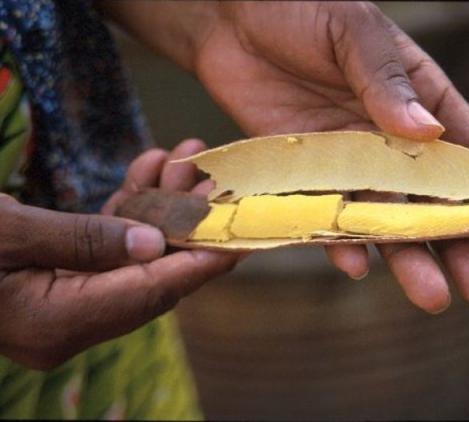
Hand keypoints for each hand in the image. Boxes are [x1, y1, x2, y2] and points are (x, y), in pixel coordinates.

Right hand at [0, 139, 237, 369]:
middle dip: (184, 219)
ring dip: (159, 203)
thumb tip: (155, 244)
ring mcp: (67, 303)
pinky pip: (111, 247)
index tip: (242, 238)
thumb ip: (84, 241)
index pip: (151, 293)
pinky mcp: (62, 281)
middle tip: (207, 173)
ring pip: (137, 255)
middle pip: (152, 273)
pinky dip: (129, 209)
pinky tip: (146, 170)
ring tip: (180, 156)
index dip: (201, 262)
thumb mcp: (6, 232)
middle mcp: (70, 323)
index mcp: (57, 322)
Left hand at [101, 1, 468, 312]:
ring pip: (384, 219)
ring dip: (407, 258)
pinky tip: (357, 266)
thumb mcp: (353, 34)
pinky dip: (339, 242)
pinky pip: (326, 217)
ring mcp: (346, 162)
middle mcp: (387, 140)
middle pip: (432, 201)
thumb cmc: (302, 9)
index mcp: (417, 100)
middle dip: (459, 245)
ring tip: (433, 298)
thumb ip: (386, 82)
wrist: (231, 18)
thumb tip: (428, 133)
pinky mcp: (303, 175)